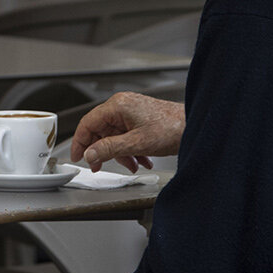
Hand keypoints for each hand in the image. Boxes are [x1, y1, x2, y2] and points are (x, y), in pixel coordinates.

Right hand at [70, 92, 185, 172]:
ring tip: (130, 165)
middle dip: (102, 151)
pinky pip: (126, 136)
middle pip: (101, 130)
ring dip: (119, 154)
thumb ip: (109, 149)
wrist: (195, 126)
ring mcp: (132, 112)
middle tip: (98, 166)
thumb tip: (90, 153)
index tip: (77, 156)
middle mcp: (123, 106)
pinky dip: (130, 150)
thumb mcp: (136, 143)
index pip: (88, 123)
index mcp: (118, 106)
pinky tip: (140, 160)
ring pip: (114, 135)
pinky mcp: (140, 119)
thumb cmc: (172, 128)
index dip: (80, 142)